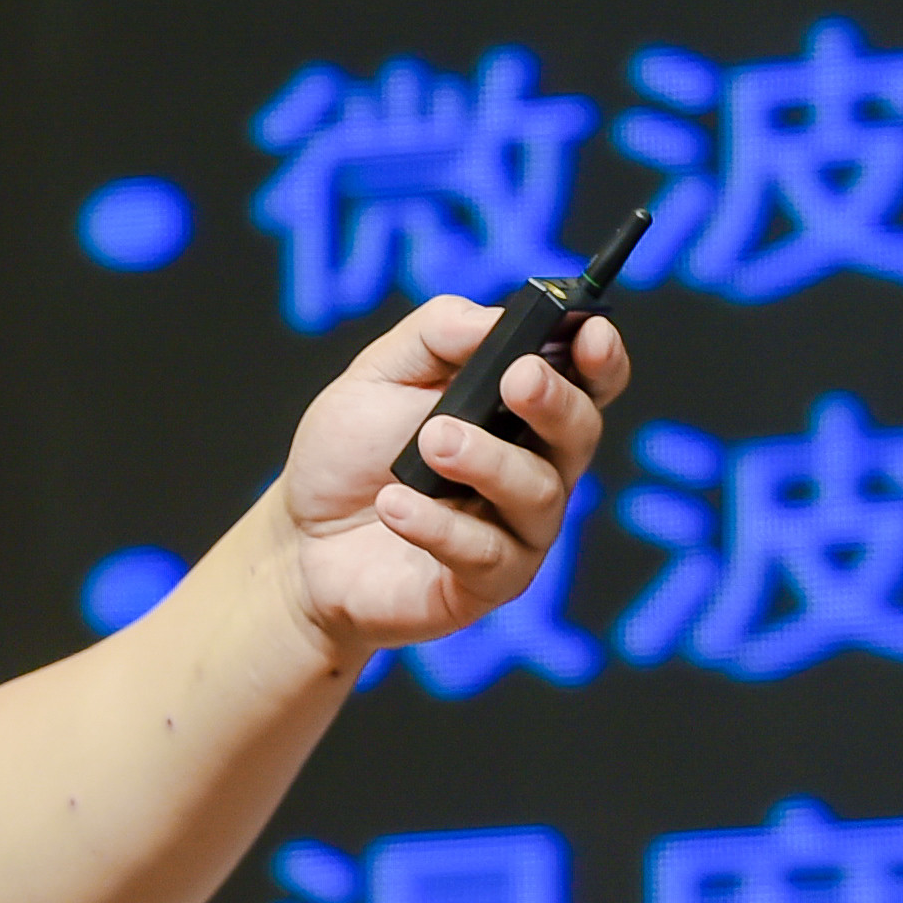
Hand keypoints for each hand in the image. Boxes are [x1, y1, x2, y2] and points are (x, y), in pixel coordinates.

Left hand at [270, 297, 627, 661]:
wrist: (301, 540)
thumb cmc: (351, 453)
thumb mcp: (379, 374)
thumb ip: (437, 336)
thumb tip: (492, 318)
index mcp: (521, 412)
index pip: (587, 382)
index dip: (600, 358)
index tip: (591, 332)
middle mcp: (534, 470)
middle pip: (580, 432)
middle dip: (554, 400)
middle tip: (516, 378)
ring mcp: (516, 532)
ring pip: (540, 494)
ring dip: (488, 461)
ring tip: (432, 441)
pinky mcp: (486, 585)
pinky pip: (486, 554)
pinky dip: (438, 525)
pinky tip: (394, 503)